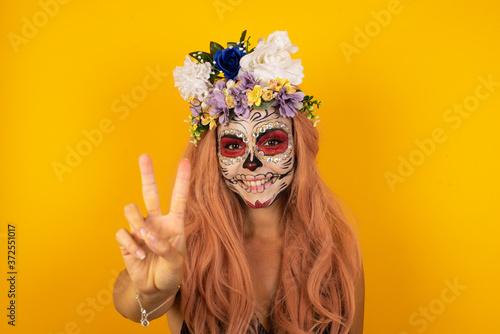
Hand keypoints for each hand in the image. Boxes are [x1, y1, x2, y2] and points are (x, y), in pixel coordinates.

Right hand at [115, 153, 190, 298]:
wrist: (155, 289)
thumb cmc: (171, 272)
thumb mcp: (176, 263)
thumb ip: (165, 248)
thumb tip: (147, 235)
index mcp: (174, 222)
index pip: (178, 198)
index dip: (182, 180)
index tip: (185, 161)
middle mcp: (156, 221)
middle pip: (150, 192)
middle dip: (147, 174)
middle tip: (144, 156)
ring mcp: (140, 229)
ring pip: (131, 210)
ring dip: (137, 224)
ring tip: (145, 240)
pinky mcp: (127, 240)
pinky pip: (122, 233)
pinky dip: (130, 244)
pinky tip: (139, 256)